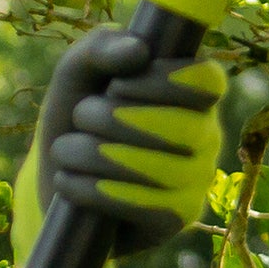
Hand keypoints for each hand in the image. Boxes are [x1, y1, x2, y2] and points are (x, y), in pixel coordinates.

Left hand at [11, 26, 228, 267]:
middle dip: (114, 118)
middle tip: (81, 115)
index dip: (165, 80)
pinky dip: (95, 192)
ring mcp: (196, 180)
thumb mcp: (77, 74)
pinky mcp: (176, 218)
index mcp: (191, 93)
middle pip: (184, 126)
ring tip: (64, 151)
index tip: (117, 85)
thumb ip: (100, 48)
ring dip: (94, 155)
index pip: (209, 80)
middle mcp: (205, 135)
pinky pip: (147, 206)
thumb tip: (139, 51)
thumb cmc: (78, 116)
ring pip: (160, 168)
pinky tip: (69, 183)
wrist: (59, 181)